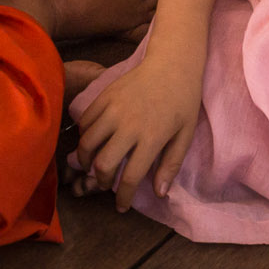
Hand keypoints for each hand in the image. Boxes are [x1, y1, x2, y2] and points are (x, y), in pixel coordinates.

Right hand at [73, 54, 202, 209]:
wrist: (173, 63)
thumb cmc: (183, 100)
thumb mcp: (185, 134)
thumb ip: (171, 165)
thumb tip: (159, 194)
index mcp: (152, 137)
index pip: (129, 177)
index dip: (123, 197)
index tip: (121, 206)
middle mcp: (129, 125)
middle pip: (102, 164)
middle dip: (101, 181)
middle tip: (106, 184)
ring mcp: (114, 108)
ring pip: (87, 143)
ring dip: (86, 160)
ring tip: (93, 165)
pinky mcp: (104, 96)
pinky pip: (85, 121)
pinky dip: (84, 135)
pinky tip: (92, 140)